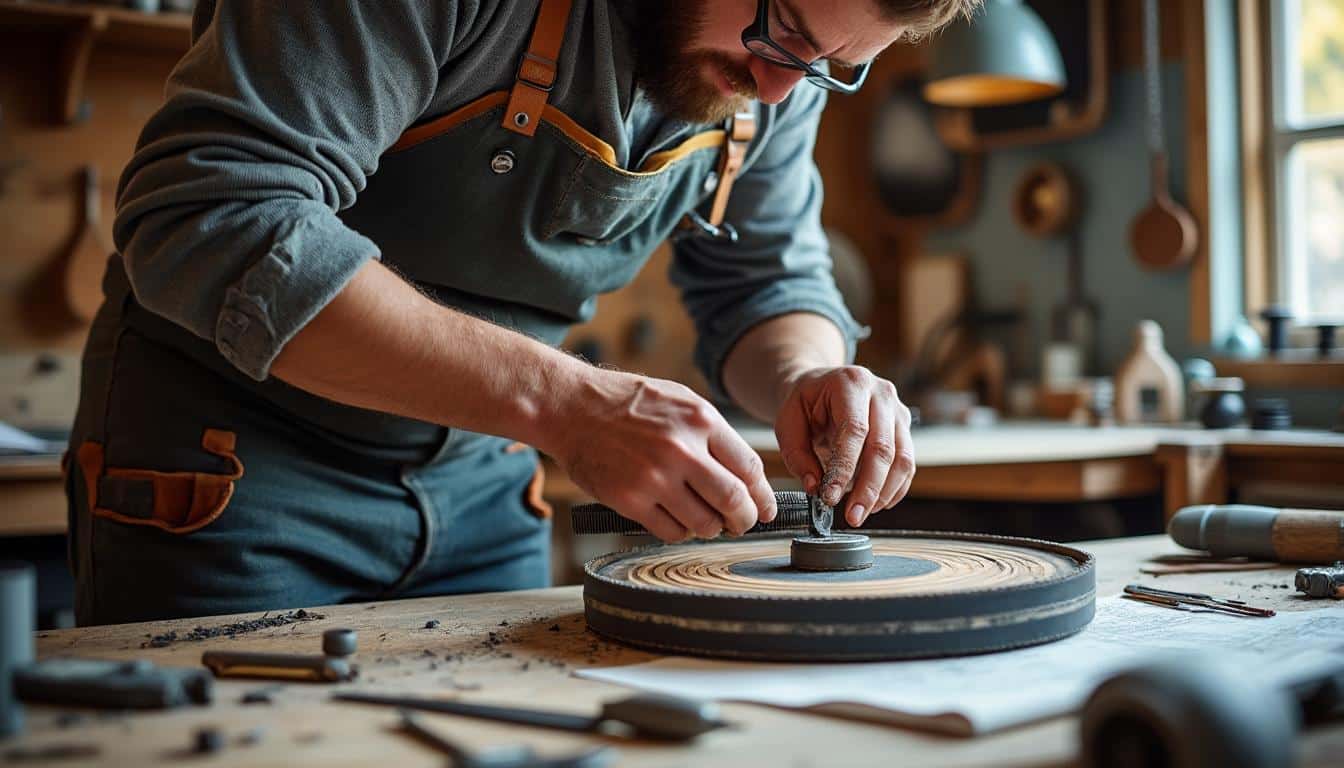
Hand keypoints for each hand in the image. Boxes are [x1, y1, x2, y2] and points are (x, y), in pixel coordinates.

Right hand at [545, 369, 777, 541]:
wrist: (572, 407)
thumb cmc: (628, 403)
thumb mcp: (680, 400)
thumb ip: (714, 433)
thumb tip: (746, 475)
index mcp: (701, 420)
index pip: (749, 468)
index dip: (763, 496)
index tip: (765, 509)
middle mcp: (681, 449)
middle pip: (734, 501)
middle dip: (745, 520)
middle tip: (743, 523)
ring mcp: (655, 477)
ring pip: (705, 523)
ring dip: (712, 528)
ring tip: (706, 521)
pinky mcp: (630, 500)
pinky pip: (671, 531)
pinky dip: (680, 531)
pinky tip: (675, 519)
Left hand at [774, 366, 914, 525]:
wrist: (821, 384)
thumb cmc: (804, 402)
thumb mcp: (787, 422)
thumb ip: (797, 455)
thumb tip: (815, 488)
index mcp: (851, 383)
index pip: (854, 430)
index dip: (844, 468)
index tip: (829, 497)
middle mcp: (882, 393)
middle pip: (883, 448)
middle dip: (867, 489)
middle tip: (852, 516)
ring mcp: (898, 410)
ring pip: (902, 459)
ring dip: (882, 493)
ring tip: (860, 513)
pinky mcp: (904, 428)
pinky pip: (908, 464)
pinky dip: (894, 489)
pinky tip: (876, 504)